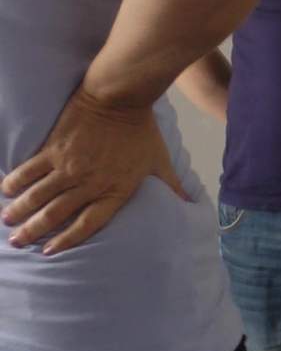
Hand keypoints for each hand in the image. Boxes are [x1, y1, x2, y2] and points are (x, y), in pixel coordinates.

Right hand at [1, 88, 187, 254]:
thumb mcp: (161, 163)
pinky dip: (16, 182)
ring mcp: (69, 166)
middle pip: (57, 214)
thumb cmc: (143, 132)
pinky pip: (29, 170)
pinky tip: (5, 191)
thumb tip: (191, 203)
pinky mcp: (54, 148)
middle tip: (17, 242)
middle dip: (35, 231)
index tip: (51, 252)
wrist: (121, 98)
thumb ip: (173, 187)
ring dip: (20, 210)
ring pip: (39, 195)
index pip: (88, 224)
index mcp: (115, 190)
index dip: (68, 240)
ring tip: (7, 221)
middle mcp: (90, 183)